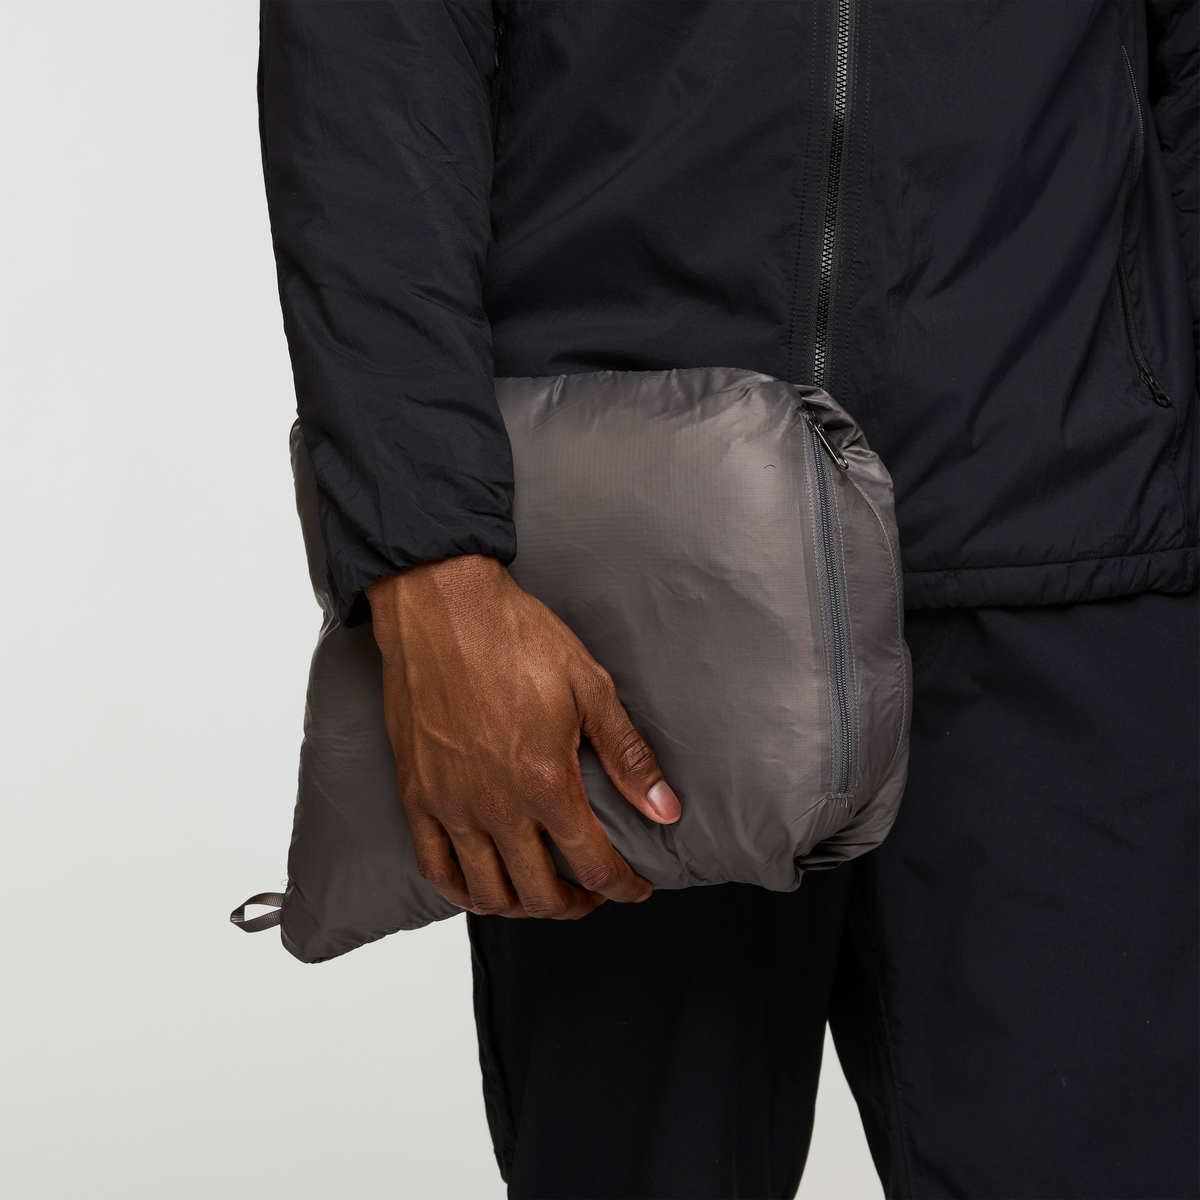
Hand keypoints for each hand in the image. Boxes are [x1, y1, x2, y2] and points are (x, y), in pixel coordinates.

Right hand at [366, 555, 680, 918]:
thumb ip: (627, 756)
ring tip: (544, 894)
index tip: (635, 888)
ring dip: (524, 907)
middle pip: (541, 894)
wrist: (440, 606)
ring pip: (488, 894)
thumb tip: (666, 809)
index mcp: (545, 780)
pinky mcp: (415, 794)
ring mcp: (449, 804)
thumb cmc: (515, 637)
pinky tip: (484, 887)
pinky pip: (435, 868)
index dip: (622, 887)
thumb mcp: (589, 687)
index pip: (592, 864)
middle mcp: (495, 804)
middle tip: (594, 893)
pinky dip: (463, 892)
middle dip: (577, 905)